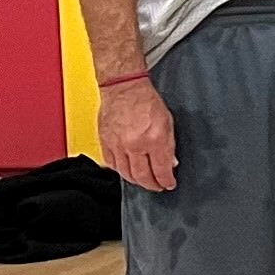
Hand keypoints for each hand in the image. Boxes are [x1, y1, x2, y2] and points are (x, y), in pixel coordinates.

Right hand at [98, 75, 176, 192]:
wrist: (123, 88)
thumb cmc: (146, 101)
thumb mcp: (168, 122)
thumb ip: (169, 145)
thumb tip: (170, 163)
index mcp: (153, 140)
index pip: (161, 170)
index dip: (166, 181)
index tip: (169, 184)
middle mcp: (134, 145)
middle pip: (142, 176)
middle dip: (152, 185)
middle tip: (157, 186)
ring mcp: (117, 145)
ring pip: (125, 174)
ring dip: (136, 181)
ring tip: (144, 181)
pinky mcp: (105, 143)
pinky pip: (111, 164)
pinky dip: (120, 171)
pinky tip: (127, 170)